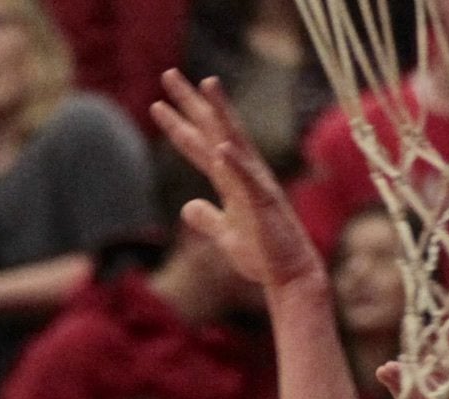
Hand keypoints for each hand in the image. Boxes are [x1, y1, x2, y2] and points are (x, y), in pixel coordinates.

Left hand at [152, 71, 321, 294]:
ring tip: (207, 84)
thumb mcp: (225, 235)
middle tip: (168, 74)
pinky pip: (248, 181)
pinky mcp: (264, 204)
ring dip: (221, 113)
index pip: (200, 146)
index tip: (157, 104)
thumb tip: (188, 207)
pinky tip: (221, 148)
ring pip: (235, 142)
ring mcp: (255, 185)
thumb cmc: (263, 255)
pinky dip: (235, 164)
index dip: (179, 125)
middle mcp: (243, 174)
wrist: (291, 275)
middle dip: (191, 103)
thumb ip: (207, 218)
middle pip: (213, 130)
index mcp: (231, 181)